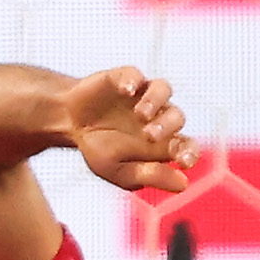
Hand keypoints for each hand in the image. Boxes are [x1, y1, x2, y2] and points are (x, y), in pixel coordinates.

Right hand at [57, 63, 193, 196]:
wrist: (70, 123)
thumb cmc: (100, 149)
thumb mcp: (120, 171)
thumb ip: (150, 176)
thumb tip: (183, 184)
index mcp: (162, 143)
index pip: (187, 145)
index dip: (190, 152)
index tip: (185, 161)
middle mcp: (158, 116)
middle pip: (177, 116)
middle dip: (167, 126)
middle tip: (149, 135)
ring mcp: (142, 95)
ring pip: (163, 89)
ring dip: (155, 101)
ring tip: (140, 114)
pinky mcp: (124, 78)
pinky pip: (135, 74)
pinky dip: (132, 80)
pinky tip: (126, 91)